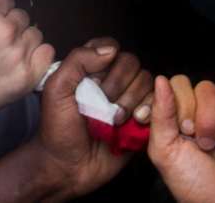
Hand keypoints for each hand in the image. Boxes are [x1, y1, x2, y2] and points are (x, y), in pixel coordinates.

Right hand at [0, 0, 54, 125]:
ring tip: (8, 51)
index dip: (0, 10)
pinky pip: (47, 52)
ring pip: (35, 33)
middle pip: (23, 16)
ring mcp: (19, 53)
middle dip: (11, 25)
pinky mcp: (28, 74)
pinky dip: (38, 55)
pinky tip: (23, 59)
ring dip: (24, 40)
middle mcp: (6, 29)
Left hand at [32, 40, 152, 197]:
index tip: (95, 79)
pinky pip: (157, 104)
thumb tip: (111, 50)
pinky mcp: (140, 119)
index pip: (110, 47)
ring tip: (116, 120)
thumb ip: (78, 61)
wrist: (67, 167)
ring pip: (146, 82)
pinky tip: (135, 121)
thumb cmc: (57, 129)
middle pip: (132, 63)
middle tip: (104, 104)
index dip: (107, 60)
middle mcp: (111, 80)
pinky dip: (149, 110)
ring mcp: (127, 100)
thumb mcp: (56, 89)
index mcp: (90, 69)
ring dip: (132, 100)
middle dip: (119, 84)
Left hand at [166, 75, 214, 148]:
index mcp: (177, 115)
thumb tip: (159, 79)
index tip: (186, 131)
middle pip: (204, 86)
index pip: (179, 84)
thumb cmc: (193, 183)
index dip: (184, 104)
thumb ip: (160, 115)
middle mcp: (201, 109)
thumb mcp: (165, 152)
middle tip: (207, 144)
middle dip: (207, 118)